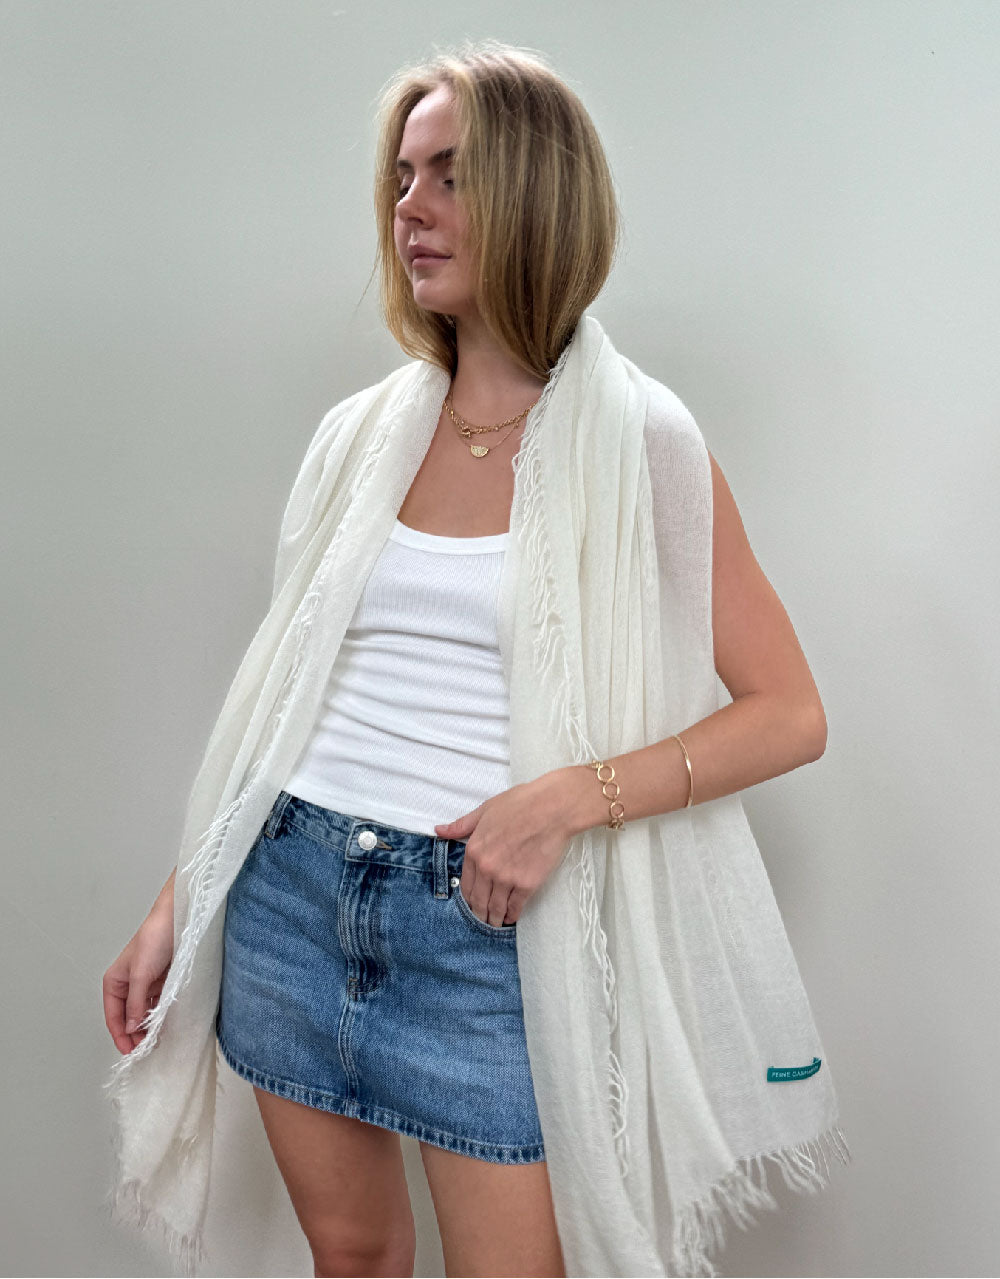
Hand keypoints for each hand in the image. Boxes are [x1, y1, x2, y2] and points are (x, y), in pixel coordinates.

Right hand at [102, 899, 173, 1054]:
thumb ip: (136, 1003)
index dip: (120, 1036)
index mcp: (115, 982)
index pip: (114, 1017)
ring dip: (150, 1028)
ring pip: (146, 1014)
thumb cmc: (155, 937)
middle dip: (136, 1035)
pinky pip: (161, 1005)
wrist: (180, 917)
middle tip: (147, 1051)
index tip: (130, 1053)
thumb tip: (131, 1028)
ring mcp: (148, 985)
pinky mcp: (165, 983)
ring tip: (158, 1042)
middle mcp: (129, 985)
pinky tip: (168, 1026)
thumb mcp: (140, 973)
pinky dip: (163, 1017)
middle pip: (129, 1018)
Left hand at [434, 770, 576, 927]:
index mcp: (474, 850)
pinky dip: (513, 915)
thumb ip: (461, 825)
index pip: (466, 883)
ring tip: (496, 922)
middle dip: (480, 913)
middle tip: (483, 919)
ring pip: (496, 907)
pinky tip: (512, 917)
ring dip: (495, 918)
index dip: (469, 897)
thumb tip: (439, 830)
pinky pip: (516, 906)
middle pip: (479, 900)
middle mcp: (487, 868)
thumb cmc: (521, 804)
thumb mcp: (485, 810)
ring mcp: (506, 878)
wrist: (552, 808)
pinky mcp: (527, 884)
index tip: (472, 903)